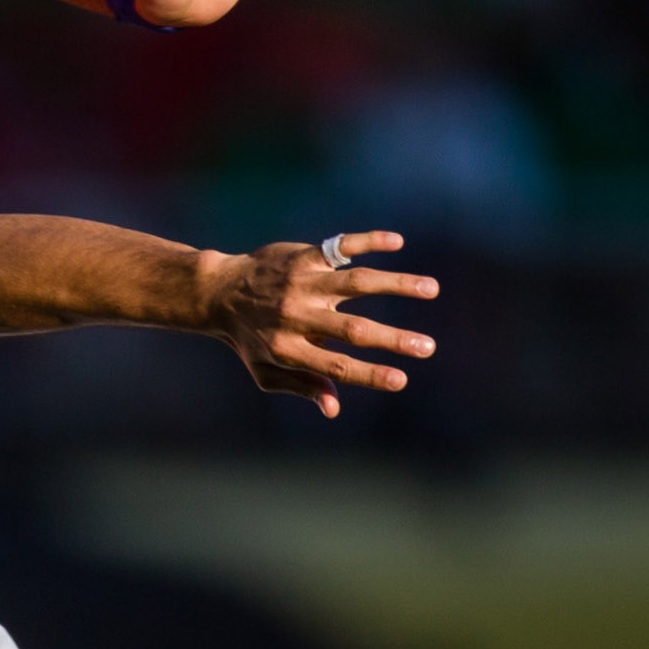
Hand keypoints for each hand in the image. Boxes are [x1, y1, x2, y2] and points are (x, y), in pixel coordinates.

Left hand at [215, 229, 434, 419]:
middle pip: (353, 330)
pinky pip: (340, 245)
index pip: (336, 367)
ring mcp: (302, 283)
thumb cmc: (248, 338)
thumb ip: (302, 386)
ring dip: (397, 284)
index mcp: (288, 349)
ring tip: (431, 289)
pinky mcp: (303, 256)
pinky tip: (396, 242)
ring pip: (357, 282)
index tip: (402, 380)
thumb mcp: (266, 371)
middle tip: (428, 347)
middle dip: (394, 340)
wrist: (218, 292)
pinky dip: (369, 240)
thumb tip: (334, 409)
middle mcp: (297, 315)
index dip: (369, 375)